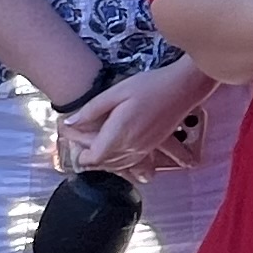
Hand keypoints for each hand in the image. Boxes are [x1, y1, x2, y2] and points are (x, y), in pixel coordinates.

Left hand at [60, 60, 214, 174]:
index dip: (80, 153)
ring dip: (103, 159)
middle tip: (77, 135)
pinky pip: (130, 163)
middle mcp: (132, 148)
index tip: (72, 139)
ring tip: (92, 142)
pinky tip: (114, 148)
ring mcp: (143, 150)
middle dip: (89, 154)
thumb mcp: (116, 92)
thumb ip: (92, 110)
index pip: (93, 158)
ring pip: (117, 166)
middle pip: (104, 163)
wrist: (183, 88)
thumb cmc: (149, 86)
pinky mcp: (152, 148)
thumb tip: (70, 123)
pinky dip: (118, 160)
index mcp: (120, 135)